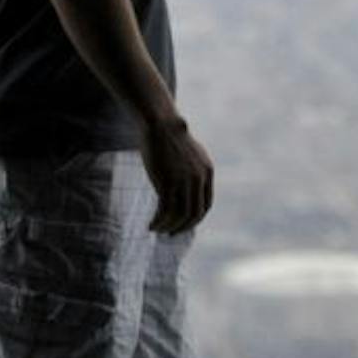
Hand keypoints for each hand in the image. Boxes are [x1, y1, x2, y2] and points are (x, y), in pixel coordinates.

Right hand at [140, 115, 211, 234]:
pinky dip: (159, 222)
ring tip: (156, 229)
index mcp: (207, 172)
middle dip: (182, 227)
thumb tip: (185, 185)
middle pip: (194, 214)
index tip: (182, 224)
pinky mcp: (168, 183)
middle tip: (169, 233)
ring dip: (168, 227)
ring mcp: (184, 182)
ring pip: (180, 216)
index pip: (205, 205)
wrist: (159, 124)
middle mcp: (199, 179)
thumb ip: (191, 169)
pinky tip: (151, 225)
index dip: (195, 219)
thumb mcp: (188, 154)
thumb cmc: (168, 136)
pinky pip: (165, 211)